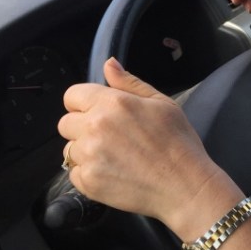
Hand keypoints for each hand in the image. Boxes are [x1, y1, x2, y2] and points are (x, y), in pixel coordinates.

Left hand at [58, 58, 232, 236]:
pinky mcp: (87, 181)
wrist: (184, 185)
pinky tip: (114, 172)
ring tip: (116, 157)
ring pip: (70, 149)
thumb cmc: (178, 143)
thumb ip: (130, 83)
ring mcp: (89, 156)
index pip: (72, 95)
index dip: (85, 103)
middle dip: (83, 127)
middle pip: (66, 123)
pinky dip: (90, 173)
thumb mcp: (162, 103)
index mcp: (112, 104)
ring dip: (86, 151)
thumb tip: (108, 64)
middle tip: (112, 137)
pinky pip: (74, 173)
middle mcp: (95, 127)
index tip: (99, 112)